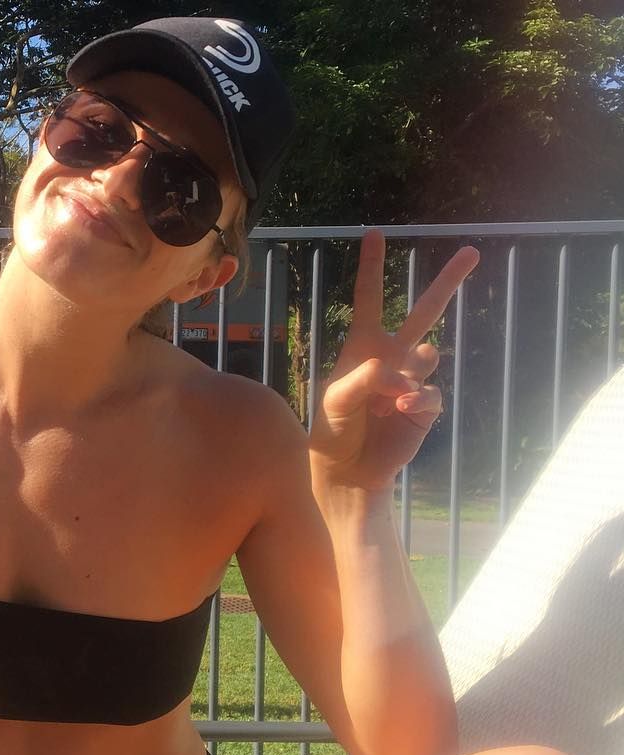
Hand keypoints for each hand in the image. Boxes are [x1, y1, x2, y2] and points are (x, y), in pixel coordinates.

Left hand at [309, 230, 478, 492]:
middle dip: (447, 282)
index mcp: (363, 348)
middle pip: (424, 312)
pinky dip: (417, 401)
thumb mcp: (335, 402)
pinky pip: (430, 393)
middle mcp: (391, 358)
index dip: (371, 267)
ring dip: (406, 377)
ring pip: (428, 356)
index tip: (373, 233)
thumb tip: (397, 372)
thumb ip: (361, 380)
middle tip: (471, 252)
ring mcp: (411, 380)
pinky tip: (401, 411)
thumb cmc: (333, 432)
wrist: (348, 471)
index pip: (368, 300)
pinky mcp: (424, 407)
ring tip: (384, 402)